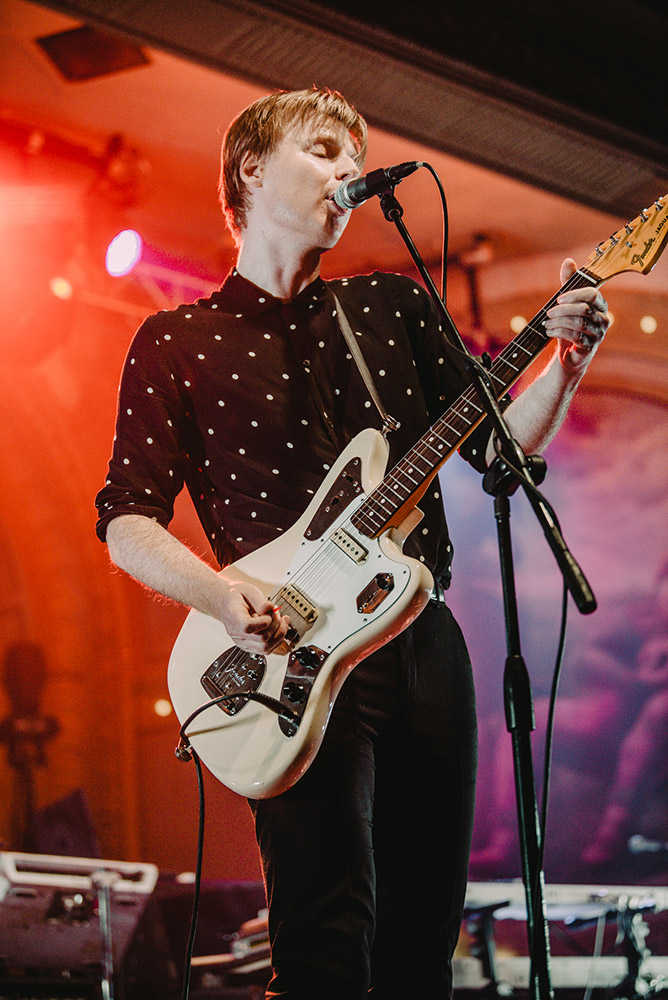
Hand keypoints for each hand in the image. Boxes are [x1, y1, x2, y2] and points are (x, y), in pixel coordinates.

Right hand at [218, 580, 290, 654]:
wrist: (227, 603)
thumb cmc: (236, 596)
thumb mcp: (247, 591)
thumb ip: (259, 601)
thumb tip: (270, 608)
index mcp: (233, 617)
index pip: (248, 627)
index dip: (264, 621)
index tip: (270, 610)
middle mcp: (236, 633)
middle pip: (262, 639)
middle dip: (276, 624)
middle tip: (277, 612)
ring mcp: (242, 642)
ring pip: (265, 648)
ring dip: (279, 634)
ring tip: (281, 620)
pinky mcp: (249, 646)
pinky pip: (266, 650)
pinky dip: (277, 639)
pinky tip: (279, 627)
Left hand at [544, 258, 609, 373]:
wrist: (570, 354)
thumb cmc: (570, 324)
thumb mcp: (568, 302)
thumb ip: (568, 282)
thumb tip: (568, 261)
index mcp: (600, 306)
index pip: (593, 294)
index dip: (575, 294)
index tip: (558, 298)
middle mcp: (603, 319)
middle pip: (584, 309)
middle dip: (563, 310)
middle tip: (548, 313)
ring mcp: (598, 334)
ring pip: (579, 323)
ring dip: (559, 322)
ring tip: (547, 323)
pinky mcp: (590, 347)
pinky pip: (575, 336)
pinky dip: (559, 332)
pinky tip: (549, 332)